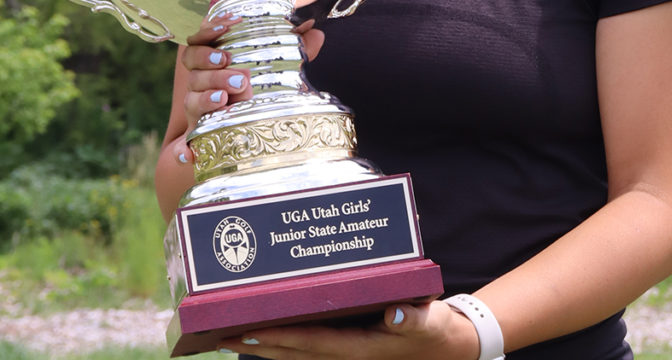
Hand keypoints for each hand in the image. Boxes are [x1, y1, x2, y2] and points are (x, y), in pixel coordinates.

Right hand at [169, 14, 324, 165]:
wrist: (246, 134)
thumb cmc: (260, 92)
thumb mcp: (280, 69)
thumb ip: (296, 48)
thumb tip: (315, 31)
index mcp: (215, 59)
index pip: (201, 38)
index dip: (210, 29)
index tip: (230, 24)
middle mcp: (201, 79)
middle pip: (193, 63)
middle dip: (209, 60)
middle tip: (232, 65)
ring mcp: (198, 105)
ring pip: (192, 95)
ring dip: (208, 93)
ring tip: (227, 95)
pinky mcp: (198, 133)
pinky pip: (185, 140)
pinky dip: (186, 147)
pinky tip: (192, 152)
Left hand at [217, 299, 477, 359]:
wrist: (448, 348)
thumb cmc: (435, 330)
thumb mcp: (431, 320)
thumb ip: (413, 319)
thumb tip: (394, 316)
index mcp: (362, 348)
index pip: (312, 344)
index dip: (281, 339)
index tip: (252, 330)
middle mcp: (348, 358)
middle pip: (295, 354)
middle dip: (260, 345)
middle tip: (224, 333)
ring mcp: (346, 358)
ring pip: (296, 356)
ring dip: (266, 350)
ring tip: (233, 337)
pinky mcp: (348, 353)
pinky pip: (309, 353)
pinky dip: (285, 348)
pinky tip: (267, 340)